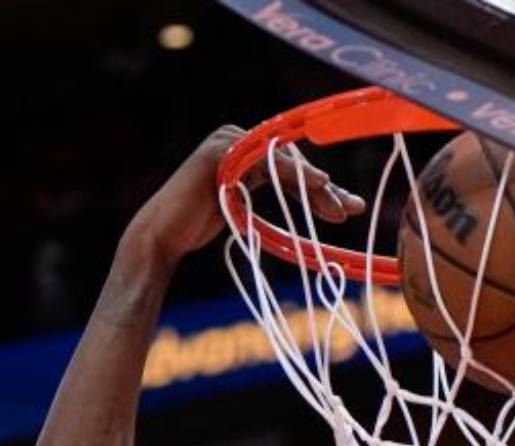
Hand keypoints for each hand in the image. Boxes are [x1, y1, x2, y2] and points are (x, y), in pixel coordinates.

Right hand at [131, 125, 365, 265]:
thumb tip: (307, 202)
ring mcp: (230, 141)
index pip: (292, 167)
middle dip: (324, 189)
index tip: (347, 208)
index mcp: (245, 152)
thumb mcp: (243, 208)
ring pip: (286, 162)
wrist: (164, 235)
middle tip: (350, 211)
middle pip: (294, 161)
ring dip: (317, 187)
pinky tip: (321, 183)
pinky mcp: (224, 151)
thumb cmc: (198, 227)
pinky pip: (268, 161)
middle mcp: (239, 139)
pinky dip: (295, 172)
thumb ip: (269, 197)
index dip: (321, 188)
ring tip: (339, 211)